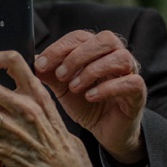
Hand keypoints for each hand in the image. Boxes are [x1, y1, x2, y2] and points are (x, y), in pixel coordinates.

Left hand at [33, 30, 146, 165]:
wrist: (104, 130)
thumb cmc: (84, 103)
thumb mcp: (61, 88)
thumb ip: (49, 73)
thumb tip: (29, 61)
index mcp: (96, 50)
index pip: (80, 36)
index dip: (59, 48)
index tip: (41, 65)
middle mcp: (116, 55)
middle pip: (105, 39)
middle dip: (78, 55)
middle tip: (61, 75)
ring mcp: (130, 72)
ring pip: (120, 57)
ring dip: (92, 70)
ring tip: (75, 87)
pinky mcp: (138, 92)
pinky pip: (130, 81)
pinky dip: (108, 87)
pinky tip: (90, 96)